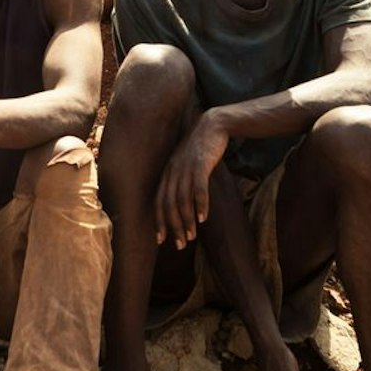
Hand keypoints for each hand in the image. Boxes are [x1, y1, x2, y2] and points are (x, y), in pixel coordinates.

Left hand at [153, 114, 228, 247]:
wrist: (212, 125)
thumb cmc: (200, 150)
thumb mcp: (185, 165)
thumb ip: (181, 182)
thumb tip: (181, 205)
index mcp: (167, 173)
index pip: (158, 201)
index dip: (159, 222)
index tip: (161, 240)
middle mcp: (173, 171)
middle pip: (169, 204)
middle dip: (173, 227)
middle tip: (180, 244)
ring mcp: (186, 167)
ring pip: (182, 200)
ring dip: (187, 221)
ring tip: (191, 237)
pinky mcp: (201, 163)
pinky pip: (198, 188)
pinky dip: (200, 204)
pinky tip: (204, 218)